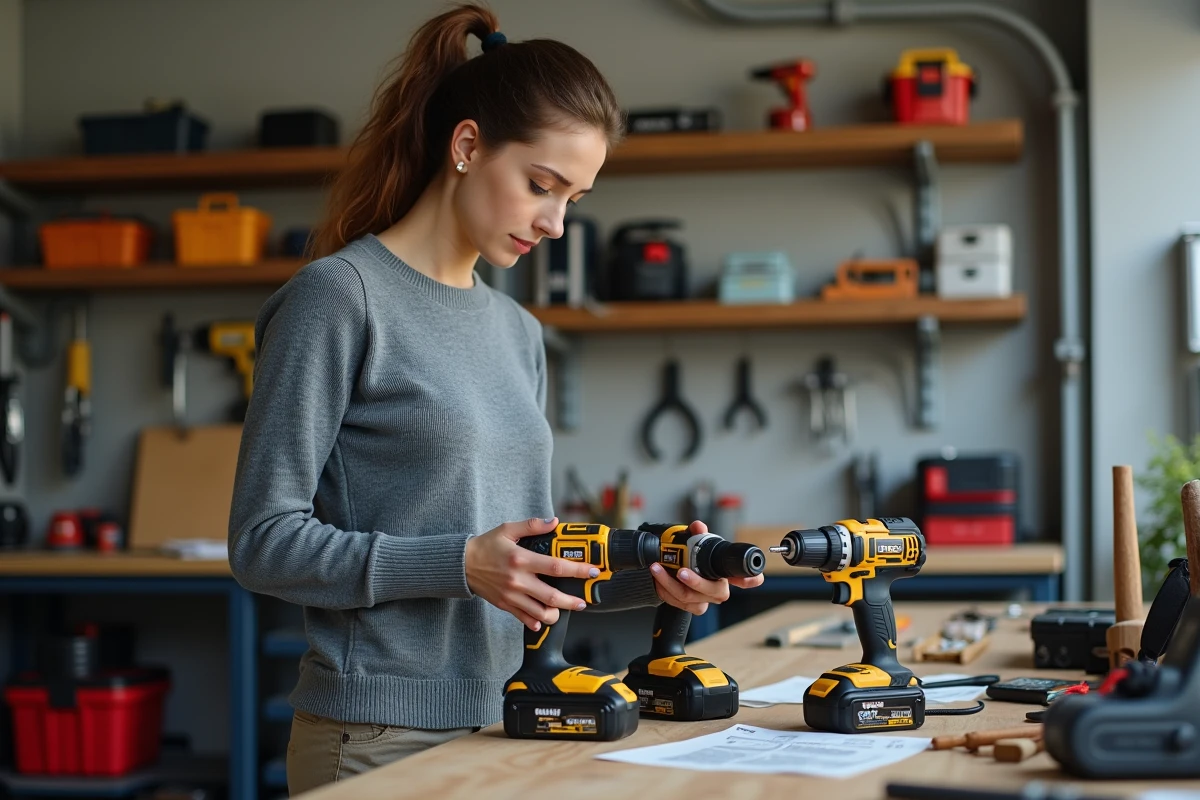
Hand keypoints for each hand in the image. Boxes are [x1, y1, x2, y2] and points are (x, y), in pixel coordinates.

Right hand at [465, 516, 597, 631]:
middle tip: (583, 601)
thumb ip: (532, 525)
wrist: (461, 565)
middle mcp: (518, 580)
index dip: (578, 570)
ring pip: (540, 613)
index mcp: (522, 559)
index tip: (591, 571)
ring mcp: (512, 595)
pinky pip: (524, 619)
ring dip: (555, 614)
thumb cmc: (486, 546)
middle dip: (572, 601)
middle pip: (553, 596)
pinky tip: (543, 619)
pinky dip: (536, 622)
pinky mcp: (505, 605)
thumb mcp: (507, 529)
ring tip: (563, 610)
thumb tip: (554, 522)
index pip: (557, 566)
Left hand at [650, 520, 765, 614]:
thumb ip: (697, 534)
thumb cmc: (693, 561)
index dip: (752, 578)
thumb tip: (698, 526)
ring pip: (691, 598)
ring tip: (657, 569)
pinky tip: (658, 580)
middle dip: (696, 582)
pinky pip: (679, 603)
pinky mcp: (691, 607)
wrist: (675, 574)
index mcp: (726, 574)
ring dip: (670, 584)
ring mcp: (706, 600)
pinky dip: (665, 591)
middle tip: (681, 571)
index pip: (747, 578)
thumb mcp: (694, 544)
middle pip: (715, 591)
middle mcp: (719, 589)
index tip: (753, 577)